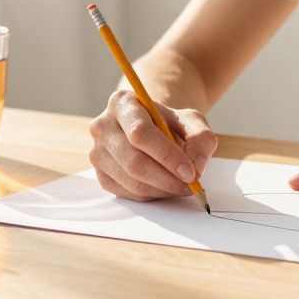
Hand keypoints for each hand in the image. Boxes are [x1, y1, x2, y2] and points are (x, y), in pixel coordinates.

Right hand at [88, 90, 217, 201]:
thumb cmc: (169, 123)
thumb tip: (196, 167)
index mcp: (122, 103)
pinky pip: (128, 193)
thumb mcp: (191, 121)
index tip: (190, 172)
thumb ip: (200, 138)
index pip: (141, 133)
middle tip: (191, 185)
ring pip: (131, 181)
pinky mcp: (100, 174)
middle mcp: (102, 126)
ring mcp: (97, 152)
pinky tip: (165, 186)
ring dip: (162, 189)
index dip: (167, 156)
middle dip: (167, 179)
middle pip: (134, 162)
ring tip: (181, 185)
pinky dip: (152, 195)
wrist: (151, 129)